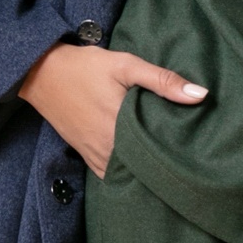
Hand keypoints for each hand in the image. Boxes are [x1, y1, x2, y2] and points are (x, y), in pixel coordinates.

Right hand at [17, 41, 206, 176]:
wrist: (41, 73)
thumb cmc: (85, 67)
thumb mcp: (125, 66)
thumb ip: (163, 81)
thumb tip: (201, 95)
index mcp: (121, 129)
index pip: (159, 156)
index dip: (179, 157)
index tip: (197, 155)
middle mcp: (108, 149)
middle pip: (145, 169)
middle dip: (164, 167)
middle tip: (188, 162)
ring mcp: (96, 156)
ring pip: (127, 175)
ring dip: (144, 172)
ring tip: (168, 166)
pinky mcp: (86, 156)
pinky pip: (110, 175)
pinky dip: (125, 174)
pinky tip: (140, 168)